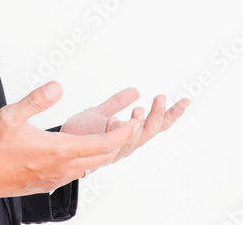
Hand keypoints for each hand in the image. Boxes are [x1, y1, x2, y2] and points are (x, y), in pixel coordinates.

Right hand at [0, 81, 140, 202]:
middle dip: (121, 140)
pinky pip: (80, 171)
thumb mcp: (10, 116)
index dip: (123, 133)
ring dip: (107, 150)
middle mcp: (64, 167)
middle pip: (105, 156)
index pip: (104, 144)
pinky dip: (91, 158)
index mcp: (59, 150)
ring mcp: (59, 177)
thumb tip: (56, 87)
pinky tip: (84, 149)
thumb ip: (36, 100)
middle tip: (130, 124)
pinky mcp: (52, 182)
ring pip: (93, 165)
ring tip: (112, 133)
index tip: (133, 122)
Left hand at [61, 88, 189, 162]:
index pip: (157, 126)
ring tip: (140, 108)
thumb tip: (135, 90)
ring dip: (138, 124)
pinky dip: (114, 131)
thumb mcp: (101, 111)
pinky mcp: (96, 151)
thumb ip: (117, 102)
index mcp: (130, 135)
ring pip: (132, 140)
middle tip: (160, 97)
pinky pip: (109, 143)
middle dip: (157, 116)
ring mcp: (112, 150)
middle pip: (149, 133)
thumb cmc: (81, 131)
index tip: (185, 100)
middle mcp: (125, 146)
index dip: (172, 114)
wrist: (57, 144)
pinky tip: (115, 119)